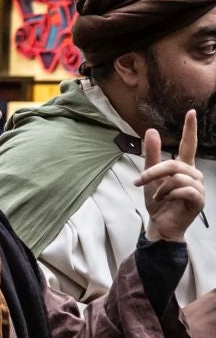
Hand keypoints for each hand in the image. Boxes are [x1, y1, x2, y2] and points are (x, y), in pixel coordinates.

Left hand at [136, 109, 203, 241]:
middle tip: (139, 182)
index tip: (191, 112)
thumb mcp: (150, 177)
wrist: (160, 224)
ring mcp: (198, 187)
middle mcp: (194, 175)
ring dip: (160, 188)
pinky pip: (183, 190)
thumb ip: (152, 155)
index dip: (190, 129)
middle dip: (153, 172)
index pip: (189, 145)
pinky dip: (169, 195)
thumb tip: (151, 130)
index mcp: (184, 168)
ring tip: (157, 197)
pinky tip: (165, 200)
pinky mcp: (199, 199)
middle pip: (174, 165)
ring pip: (177, 178)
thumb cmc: (157, 201)